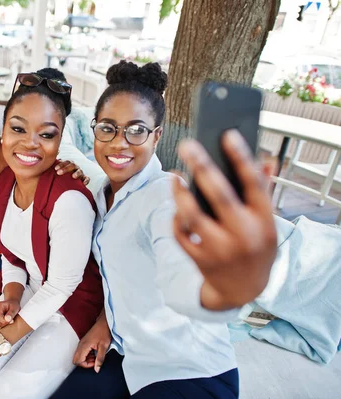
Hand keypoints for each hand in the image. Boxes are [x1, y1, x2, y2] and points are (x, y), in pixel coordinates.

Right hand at [0, 299, 20, 329]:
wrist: (11, 304)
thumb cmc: (12, 305)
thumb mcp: (14, 308)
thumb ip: (11, 313)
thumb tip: (7, 319)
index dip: (5, 322)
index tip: (12, 321)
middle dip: (4, 324)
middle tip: (10, 321)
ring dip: (2, 326)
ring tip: (7, 321)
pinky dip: (1, 326)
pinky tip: (5, 322)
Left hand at [55, 159, 90, 185]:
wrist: (66, 184)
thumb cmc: (60, 176)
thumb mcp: (56, 170)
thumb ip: (53, 163)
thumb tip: (49, 155)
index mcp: (68, 164)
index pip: (66, 162)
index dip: (61, 164)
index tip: (55, 169)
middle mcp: (75, 167)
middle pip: (72, 165)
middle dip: (66, 169)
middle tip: (59, 173)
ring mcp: (80, 172)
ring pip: (80, 171)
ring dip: (77, 173)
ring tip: (73, 176)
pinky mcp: (84, 179)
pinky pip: (87, 178)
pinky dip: (86, 180)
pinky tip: (83, 183)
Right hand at [72, 314, 110, 372]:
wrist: (104, 323)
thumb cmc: (104, 332)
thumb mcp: (104, 347)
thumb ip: (100, 359)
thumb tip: (97, 369)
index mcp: (84, 346)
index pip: (78, 361)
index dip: (86, 365)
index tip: (94, 362)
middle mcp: (80, 345)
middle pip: (76, 359)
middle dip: (85, 363)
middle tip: (94, 360)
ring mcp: (81, 343)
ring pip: (78, 356)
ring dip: (86, 359)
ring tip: (95, 356)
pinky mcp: (83, 342)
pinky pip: (81, 352)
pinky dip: (87, 355)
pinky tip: (94, 352)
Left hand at [172, 130, 276, 309]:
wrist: (242, 290)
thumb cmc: (256, 248)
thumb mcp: (268, 224)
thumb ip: (264, 194)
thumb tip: (264, 161)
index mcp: (264, 222)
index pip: (254, 184)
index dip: (241, 157)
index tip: (227, 135)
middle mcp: (243, 235)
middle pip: (219, 195)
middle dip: (202, 167)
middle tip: (187, 145)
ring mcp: (220, 250)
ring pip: (192, 216)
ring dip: (180, 193)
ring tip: (175, 176)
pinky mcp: (199, 260)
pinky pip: (181, 234)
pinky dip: (176, 218)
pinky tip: (176, 205)